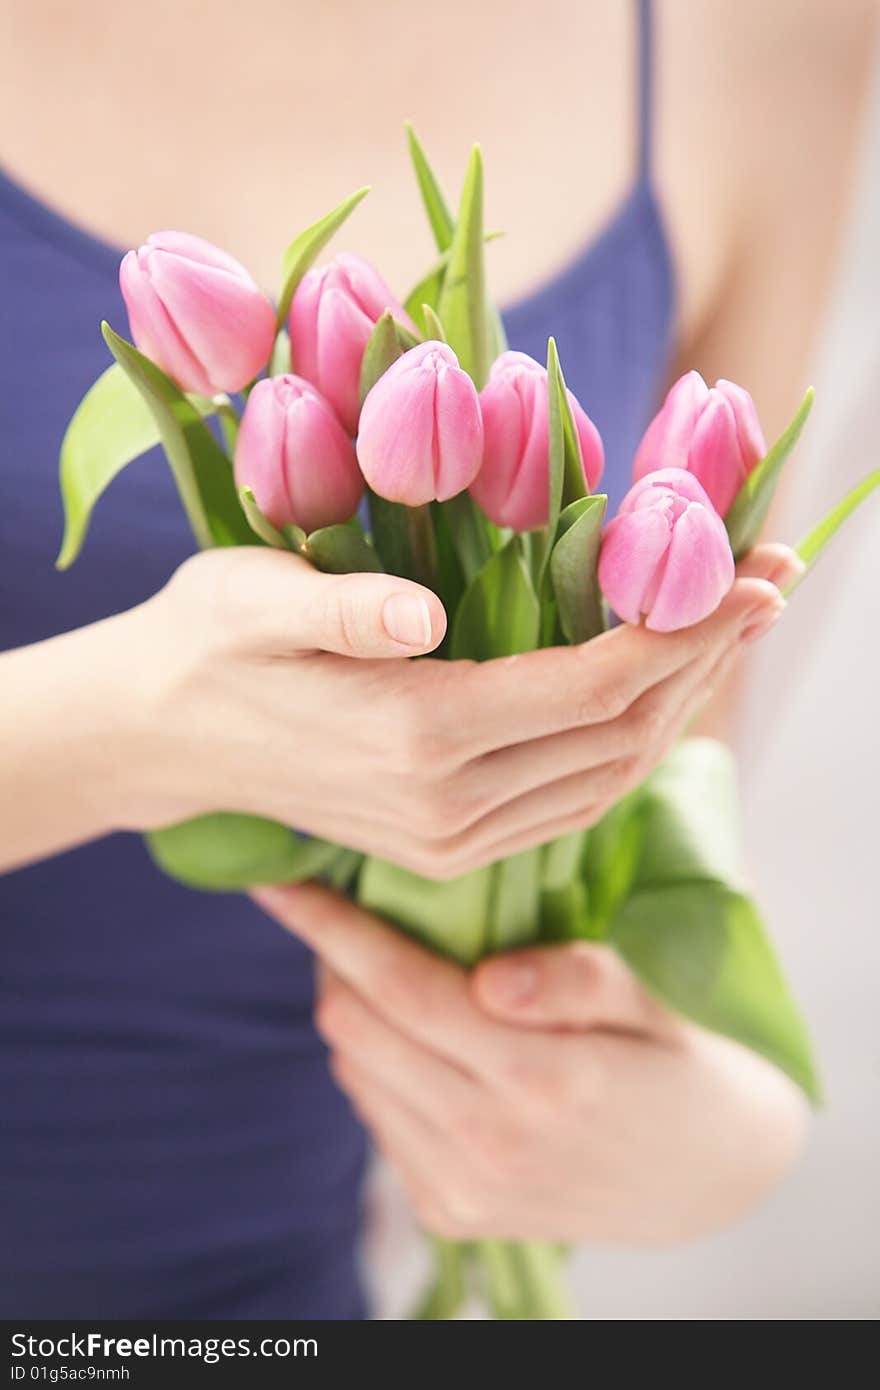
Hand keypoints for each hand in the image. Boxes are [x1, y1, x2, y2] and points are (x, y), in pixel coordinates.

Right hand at [130, 540, 795, 873]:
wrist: (161, 736)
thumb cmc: (205, 642)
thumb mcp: (250, 600)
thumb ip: (339, 609)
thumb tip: (427, 615)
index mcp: (413, 736)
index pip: (590, 687)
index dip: (682, 631)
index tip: (752, 573)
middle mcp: (447, 804)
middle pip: (621, 737)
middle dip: (705, 660)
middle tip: (770, 584)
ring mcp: (451, 838)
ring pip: (608, 778)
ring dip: (682, 705)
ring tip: (732, 631)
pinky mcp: (449, 846)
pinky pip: (572, 803)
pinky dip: (631, 745)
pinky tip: (658, 694)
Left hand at [254, 882, 808, 1243]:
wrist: (702, 1179)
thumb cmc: (674, 1062)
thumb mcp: (649, 1000)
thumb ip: (576, 980)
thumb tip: (491, 979)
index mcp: (542, 1080)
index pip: (403, 988)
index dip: (332, 928)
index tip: (279, 881)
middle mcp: (486, 1145)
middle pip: (357, 1028)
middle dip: (331, 958)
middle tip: (341, 909)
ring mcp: (461, 1189)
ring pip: (354, 1070)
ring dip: (353, 1008)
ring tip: (388, 968)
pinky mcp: (448, 1213)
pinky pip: (376, 1115)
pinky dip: (376, 1061)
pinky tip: (417, 1036)